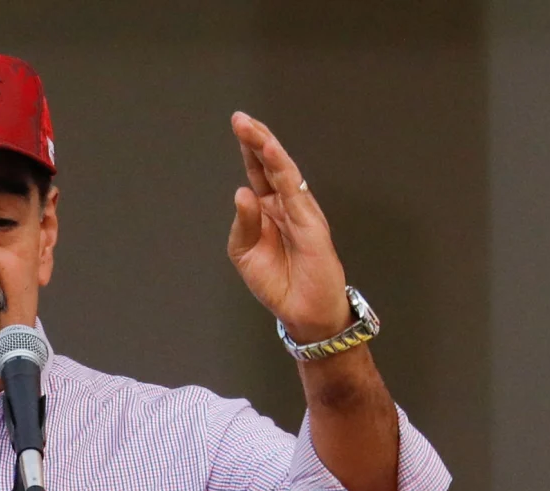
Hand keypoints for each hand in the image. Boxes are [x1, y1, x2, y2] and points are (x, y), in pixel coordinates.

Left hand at [228, 111, 350, 343]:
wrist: (302, 312)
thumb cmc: (277, 283)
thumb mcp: (246, 254)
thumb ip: (243, 224)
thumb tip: (241, 192)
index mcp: (268, 210)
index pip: (257, 172)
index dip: (248, 148)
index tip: (238, 124)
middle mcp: (285, 205)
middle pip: (270, 165)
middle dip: (256, 140)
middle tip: (241, 119)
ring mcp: (300, 212)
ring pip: (284, 173)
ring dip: (268, 150)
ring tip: (253, 131)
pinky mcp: (311, 224)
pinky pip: (295, 193)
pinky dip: (284, 172)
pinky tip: (272, 154)